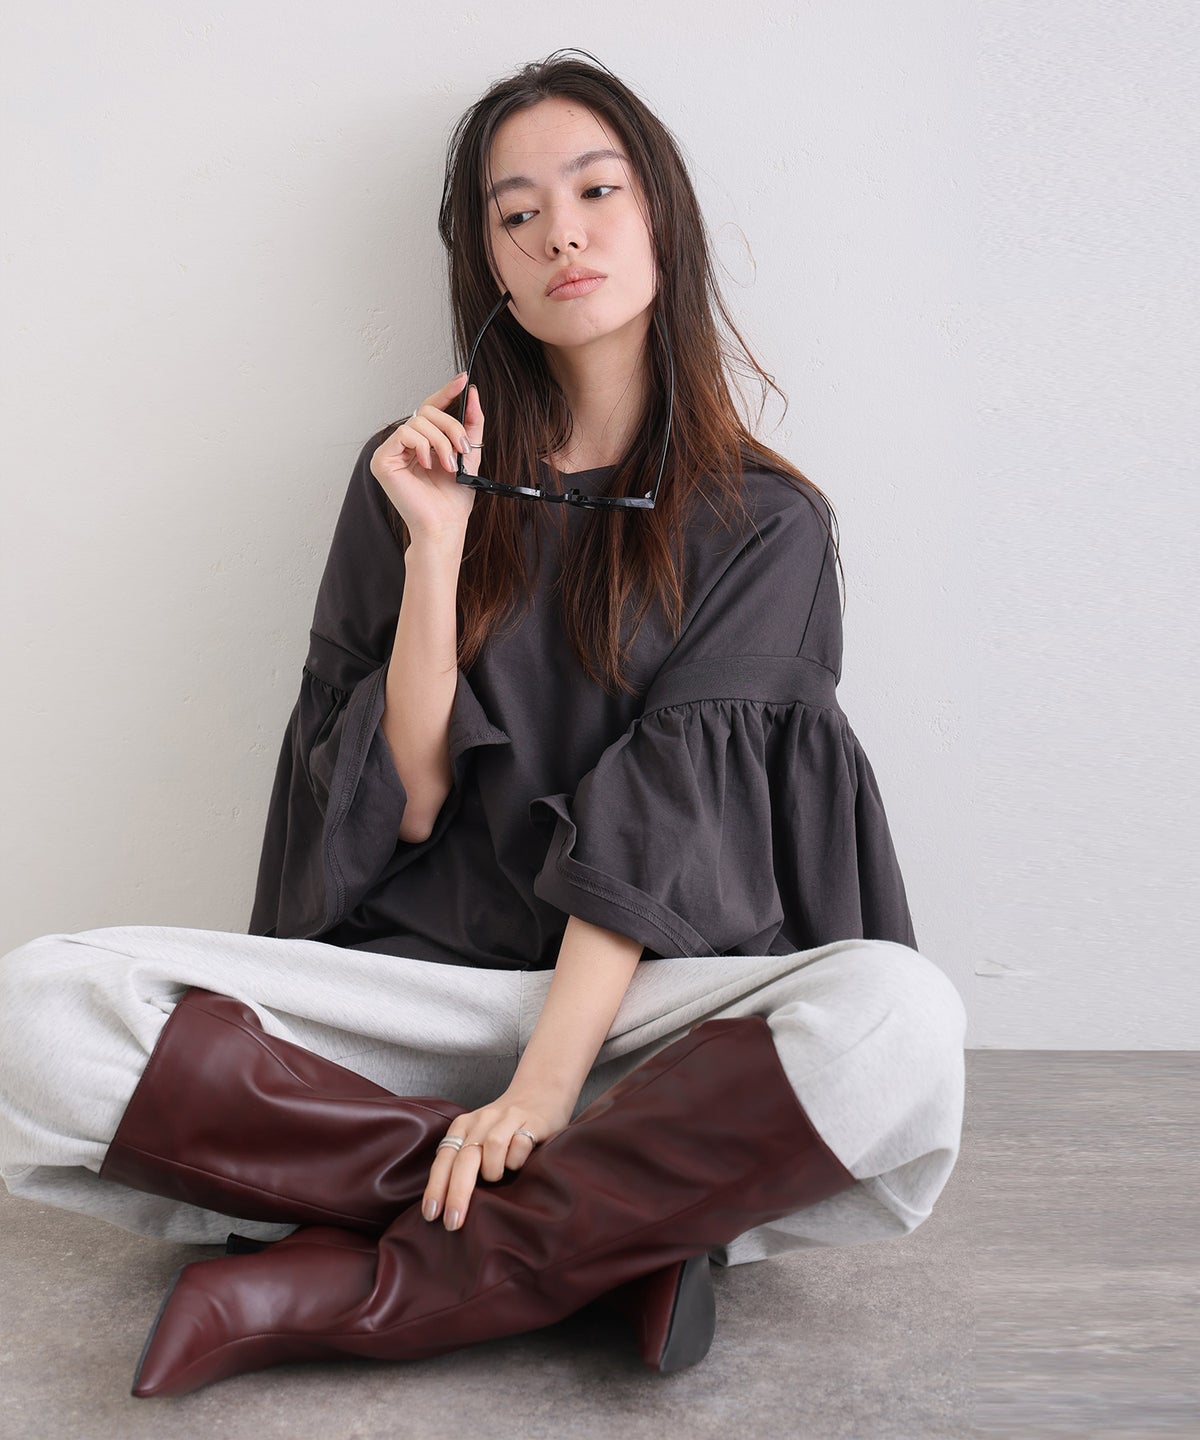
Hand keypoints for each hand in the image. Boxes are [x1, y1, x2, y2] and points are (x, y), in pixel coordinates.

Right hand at [370, 372, 483, 547]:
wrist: (445, 523)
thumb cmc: (453, 496)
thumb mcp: (469, 453)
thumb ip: (471, 423)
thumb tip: (472, 393)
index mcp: (423, 441)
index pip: (431, 408)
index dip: (447, 392)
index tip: (464, 379)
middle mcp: (405, 443)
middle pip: (427, 411)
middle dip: (451, 427)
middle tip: (462, 450)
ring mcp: (391, 450)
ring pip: (418, 421)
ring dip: (441, 441)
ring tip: (448, 465)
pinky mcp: (382, 460)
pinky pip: (405, 433)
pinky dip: (423, 446)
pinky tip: (428, 464)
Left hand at [421, 1087, 575, 1231]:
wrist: (540, 1091)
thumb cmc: (505, 1127)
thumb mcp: (479, 1138)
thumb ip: (464, 1161)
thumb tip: (446, 1204)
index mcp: (464, 1126)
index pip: (445, 1158)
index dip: (436, 1187)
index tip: (431, 1214)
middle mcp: (482, 1120)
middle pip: (464, 1158)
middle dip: (457, 1193)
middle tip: (453, 1222)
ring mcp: (508, 1118)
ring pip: (492, 1147)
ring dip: (493, 1170)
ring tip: (500, 1176)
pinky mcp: (533, 1121)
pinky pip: (521, 1144)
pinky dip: (517, 1159)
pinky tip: (520, 1161)